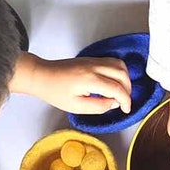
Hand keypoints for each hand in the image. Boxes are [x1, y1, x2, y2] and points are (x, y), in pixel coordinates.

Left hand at [10, 53, 131, 113]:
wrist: (41, 75)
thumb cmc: (55, 92)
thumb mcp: (76, 107)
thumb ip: (98, 106)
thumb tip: (114, 103)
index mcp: (90, 80)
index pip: (117, 89)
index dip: (126, 101)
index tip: (126, 110)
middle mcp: (95, 67)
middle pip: (122, 74)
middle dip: (128, 90)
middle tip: (123, 102)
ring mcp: (93, 60)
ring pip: (120, 65)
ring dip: (125, 79)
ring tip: (120, 92)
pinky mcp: (91, 59)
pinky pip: (112, 62)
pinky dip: (118, 72)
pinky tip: (113, 83)